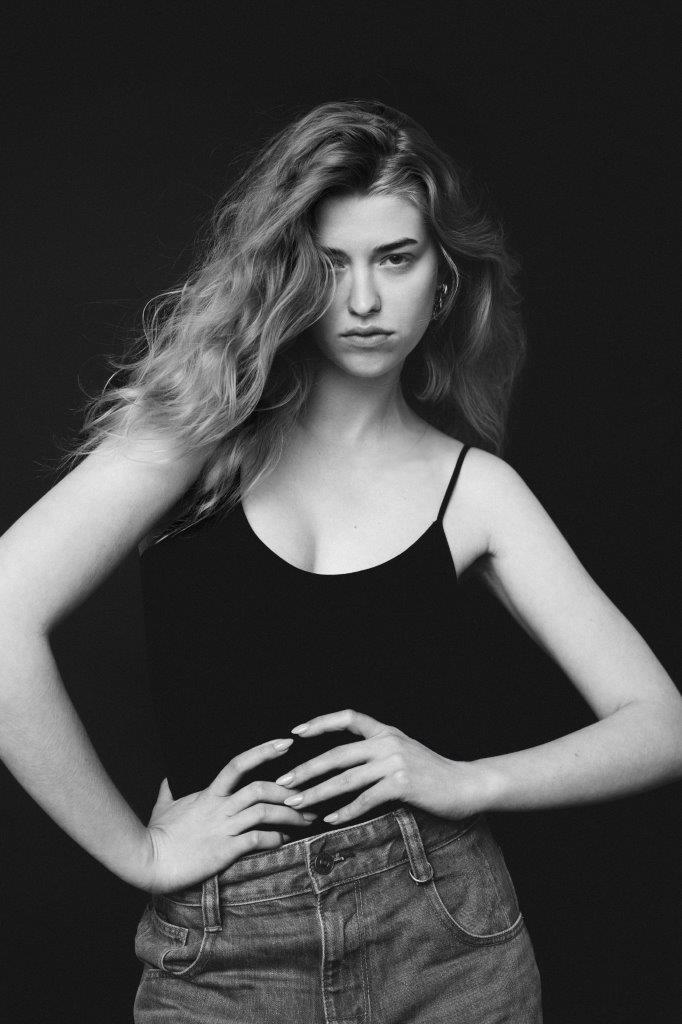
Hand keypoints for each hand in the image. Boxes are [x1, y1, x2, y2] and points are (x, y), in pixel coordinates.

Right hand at [138, 738, 317, 892]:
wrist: (148, 860)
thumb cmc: (157, 834)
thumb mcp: (164, 806)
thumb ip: (169, 790)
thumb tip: (168, 779)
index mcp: (209, 794)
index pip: (239, 764)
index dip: (263, 751)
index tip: (286, 744)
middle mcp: (220, 807)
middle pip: (260, 788)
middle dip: (288, 789)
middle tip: (308, 794)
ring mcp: (223, 827)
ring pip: (263, 812)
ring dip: (289, 814)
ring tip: (305, 819)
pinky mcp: (225, 850)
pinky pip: (257, 839)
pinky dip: (274, 838)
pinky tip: (282, 840)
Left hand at [274, 709, 497, 825]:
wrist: (467, 785)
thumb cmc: (433, 774)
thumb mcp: (404, 753)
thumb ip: (377, 754)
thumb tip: (344, 767)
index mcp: (386, 731)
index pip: (348, 717)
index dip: (320, 723)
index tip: (295, 732)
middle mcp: (387, 742)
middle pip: (337, 754)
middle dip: (307, 769)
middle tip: (283, 782)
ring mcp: (395, 762)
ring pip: (346, 779)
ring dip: (318, 793)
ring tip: (297, 804)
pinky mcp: (402, 784)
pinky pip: (366, 799)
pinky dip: (345, 810)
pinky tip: (329, 819)